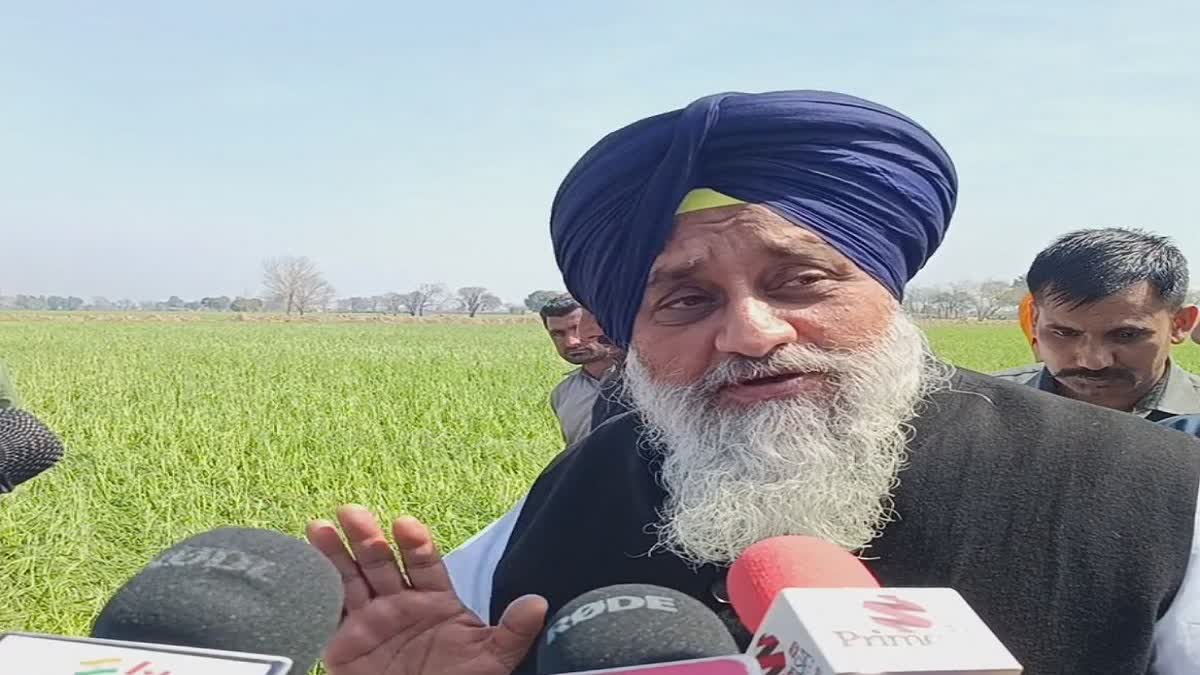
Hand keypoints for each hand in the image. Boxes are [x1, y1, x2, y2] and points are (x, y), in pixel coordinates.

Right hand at [306, 505, 546, 674]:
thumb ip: (511, 632)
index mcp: (436, 601)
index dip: (415, 544)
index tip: (405, 525)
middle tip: (352, 512)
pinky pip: (330, 609)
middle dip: (367, 537)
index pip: (425, 563)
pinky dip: (316, 588)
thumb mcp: (490, 661)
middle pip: (382, 562)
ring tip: (319, 526)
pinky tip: (304, 564)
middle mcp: (401, 603)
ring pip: (351, 578)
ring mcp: (371, 619)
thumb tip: (539, 603)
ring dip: (335, 552)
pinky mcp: (345, 640)